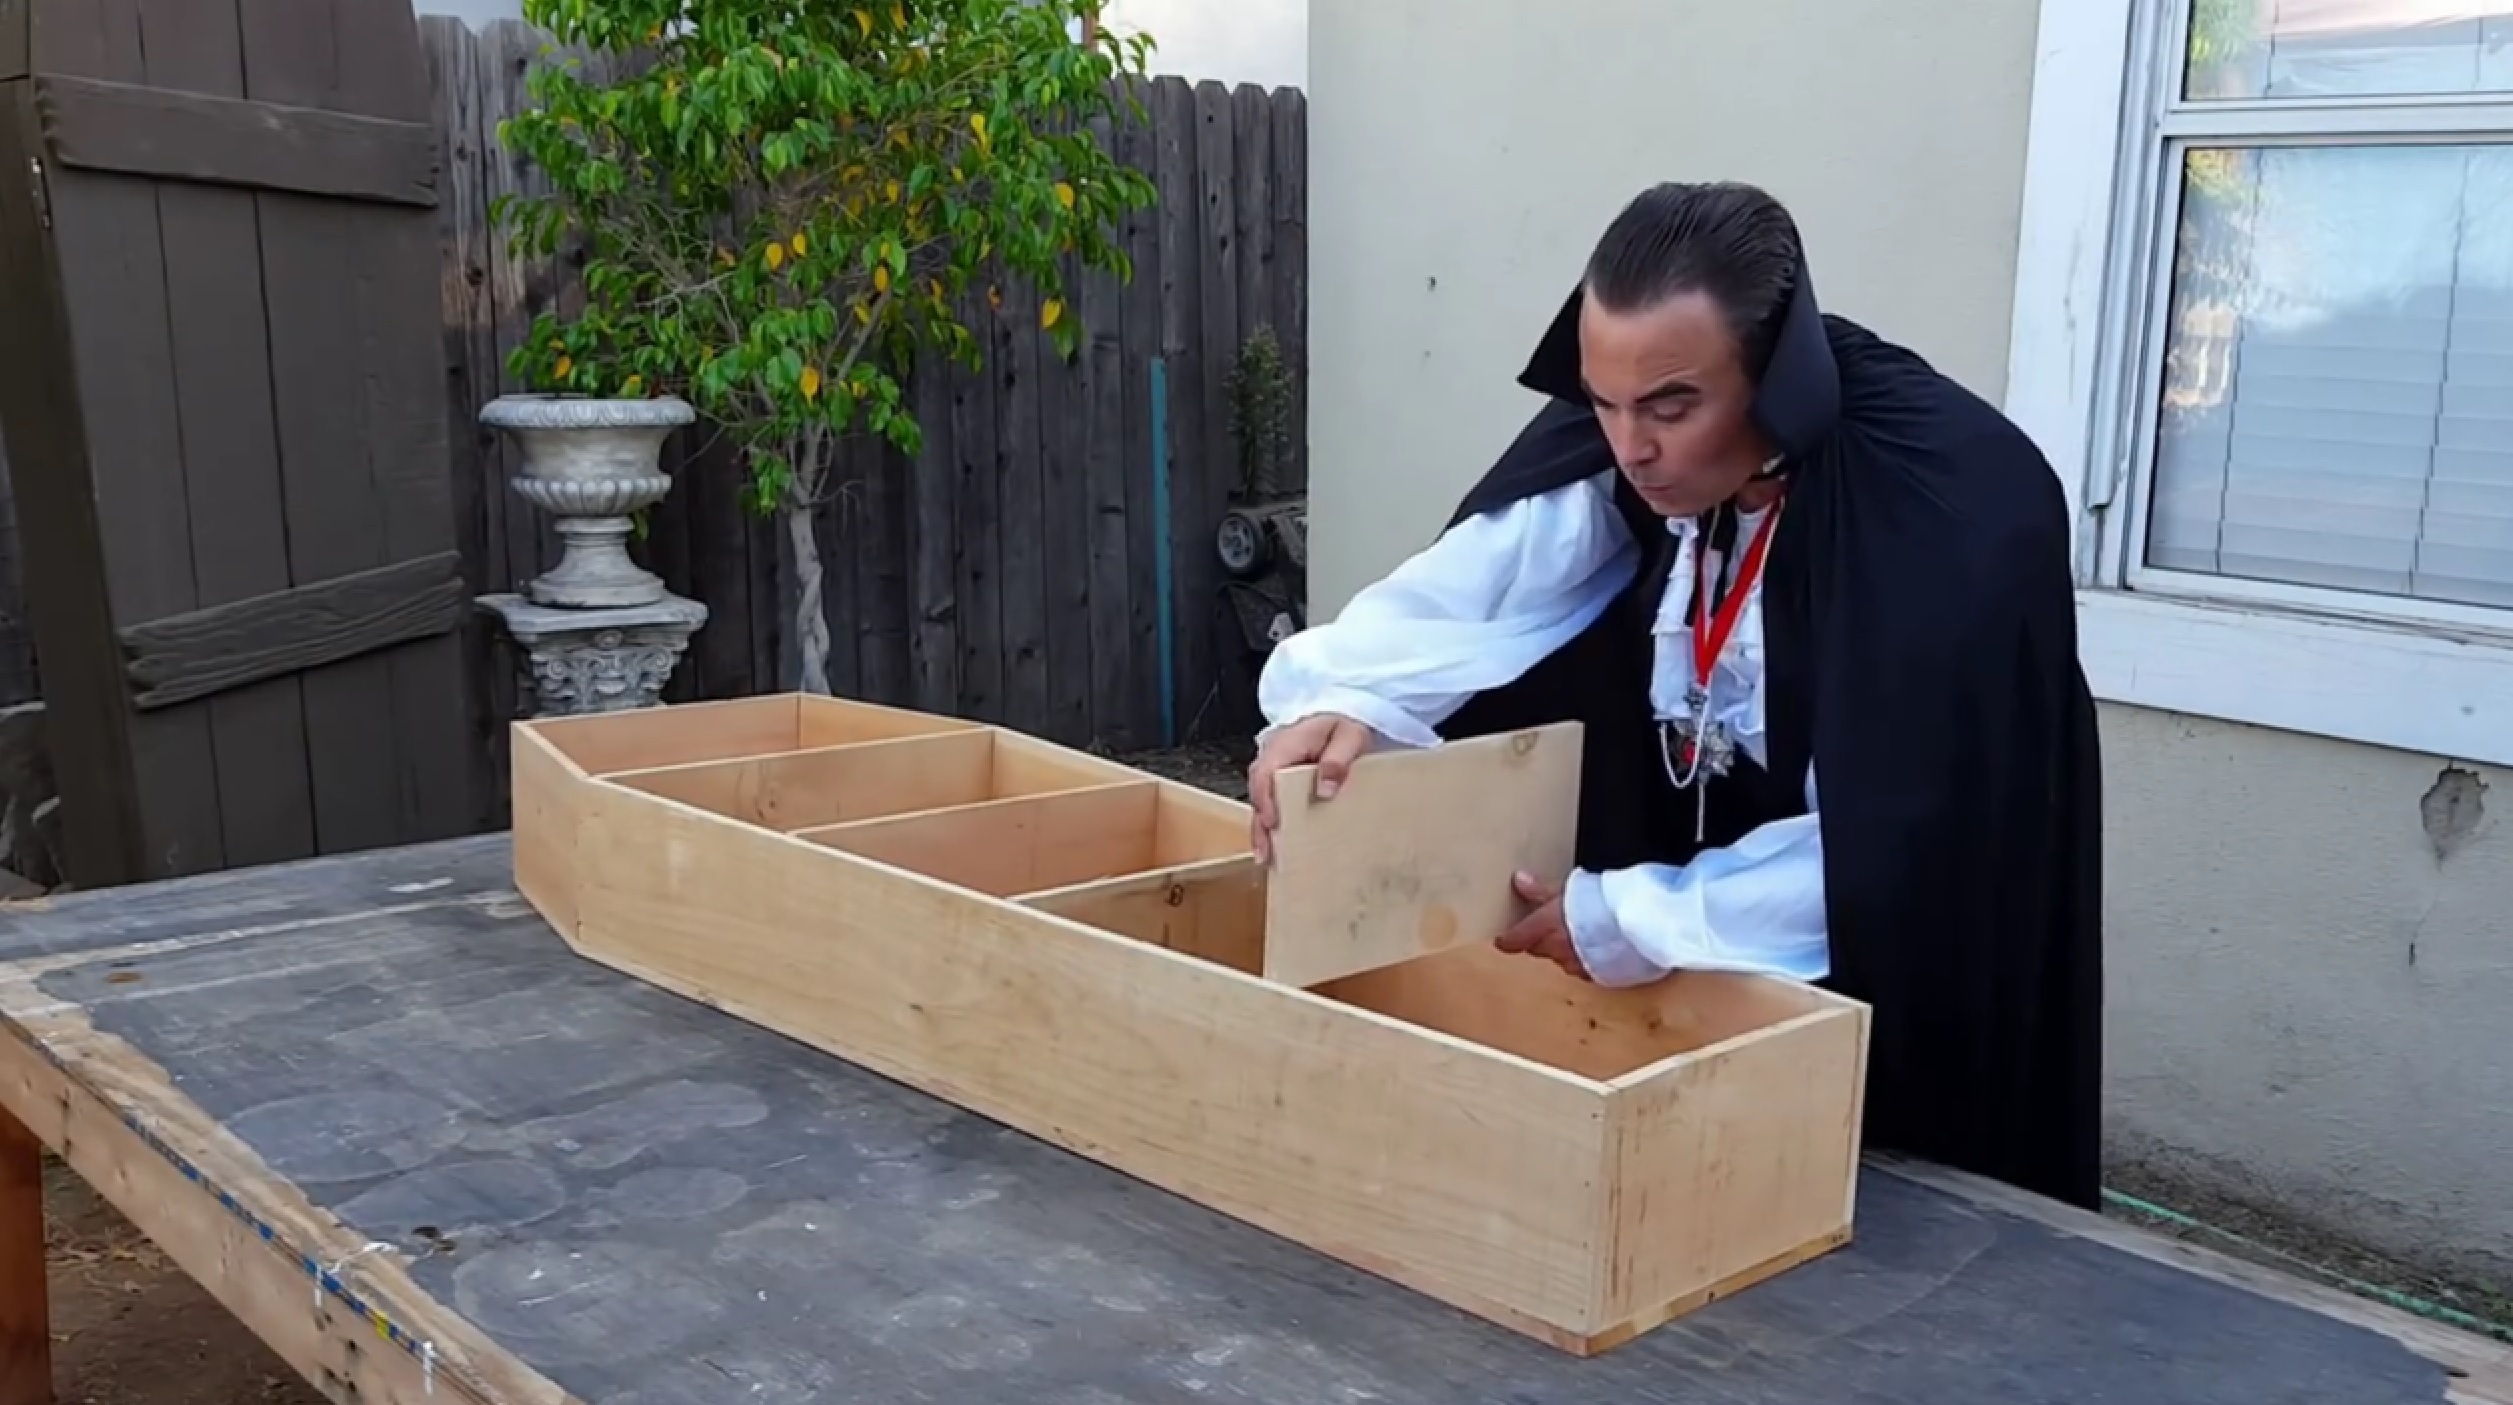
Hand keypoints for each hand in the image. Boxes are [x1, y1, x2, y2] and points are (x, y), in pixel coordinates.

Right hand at [1247, 714, 1379, 862]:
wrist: (1344, 728)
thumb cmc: (1344, 732)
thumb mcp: (1350, 738)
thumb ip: (1337, 760)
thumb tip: (1324, 788)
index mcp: (1287, 742)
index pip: (1266, 770)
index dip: (1265, 797)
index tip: (1273, 821)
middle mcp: (1273, 757)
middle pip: (1258, 790)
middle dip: (1260, 822)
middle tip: (1267, 851)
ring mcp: (1274, 771)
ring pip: (1261, 802)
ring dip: (1262, 830)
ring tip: (1267, 857)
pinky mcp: (1280, 785)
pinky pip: (1270, 806)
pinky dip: (1271, 828)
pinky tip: (1274, 850)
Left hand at [1495, 870, 1590, 980]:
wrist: (1632, 923)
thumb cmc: (1598, 901)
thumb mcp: (1566, 889)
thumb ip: (1540, 889)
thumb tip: (1518, 880)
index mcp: (1543, 929)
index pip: (1516, 941)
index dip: (1508, 940)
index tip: (1503, 939)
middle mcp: (1556, 952)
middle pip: (1538, 950)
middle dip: (1538, 942)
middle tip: (1543, 930)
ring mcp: (1577, 966)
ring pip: (1561, 960)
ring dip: (1564, 950)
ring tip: (1576, 936)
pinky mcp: (1598, 974)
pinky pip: (1584, 968)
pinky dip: (1586, 959)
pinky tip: (1597, 948)